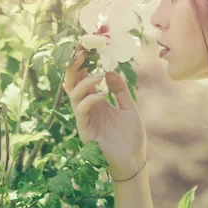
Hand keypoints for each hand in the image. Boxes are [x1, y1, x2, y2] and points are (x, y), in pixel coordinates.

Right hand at [62, 48, 146, 177]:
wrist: (134, 159)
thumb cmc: (131, 135)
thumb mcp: (128, 107)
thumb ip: (120, 89)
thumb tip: (110, 70)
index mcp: (96, 100)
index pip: (84, 78)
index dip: (82, 63)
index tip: (85, 47)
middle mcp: (88, 107)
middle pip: (73, 84)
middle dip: (74, 68)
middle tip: (81, 52)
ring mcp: (84, 119)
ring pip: (74, 96)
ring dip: (85, 83)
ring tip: (99, 75)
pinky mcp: (85, 131)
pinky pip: (81, 111)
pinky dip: (90, 100)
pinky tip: (103, 94)